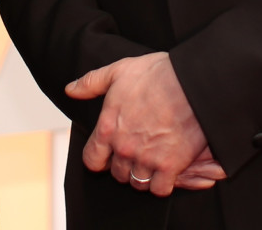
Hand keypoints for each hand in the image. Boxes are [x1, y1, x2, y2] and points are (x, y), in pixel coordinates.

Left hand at [65, 53, 225, 195]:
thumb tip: (70, 90)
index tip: (107, 152)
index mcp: (108, 128)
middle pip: (117, 173)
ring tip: (150, 159)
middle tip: (135, 150)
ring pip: (137, 183)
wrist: (191, 82)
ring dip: (142, 174)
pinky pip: (160, 189)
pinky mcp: (170, 166)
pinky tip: (166, 168)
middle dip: (123, 164)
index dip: (98, 157)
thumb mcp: (118, 71)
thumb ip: (91, 83)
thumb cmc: (156, 74)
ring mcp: (147, 159)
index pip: (92, 160)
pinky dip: (162, 183)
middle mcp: (124, 148)